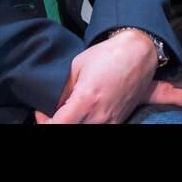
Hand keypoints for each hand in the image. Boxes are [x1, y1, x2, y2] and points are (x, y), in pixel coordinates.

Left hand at [35, 29, 166, 123]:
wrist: (139, 53)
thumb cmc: (109, 54)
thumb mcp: (77, 66)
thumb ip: (64, 89)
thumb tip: (55, 104)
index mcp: (86, 100)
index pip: (58, 125)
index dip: (45, 121)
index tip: (42, 112)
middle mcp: (99, 115)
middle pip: (70, 129)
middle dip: (58, 122)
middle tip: (54, 112)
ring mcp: (111, 120)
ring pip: (85, 129)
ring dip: (74, 123)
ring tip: (71, 111)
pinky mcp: (120, 120)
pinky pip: (99, 127)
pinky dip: (88, 122)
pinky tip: (86, 112)